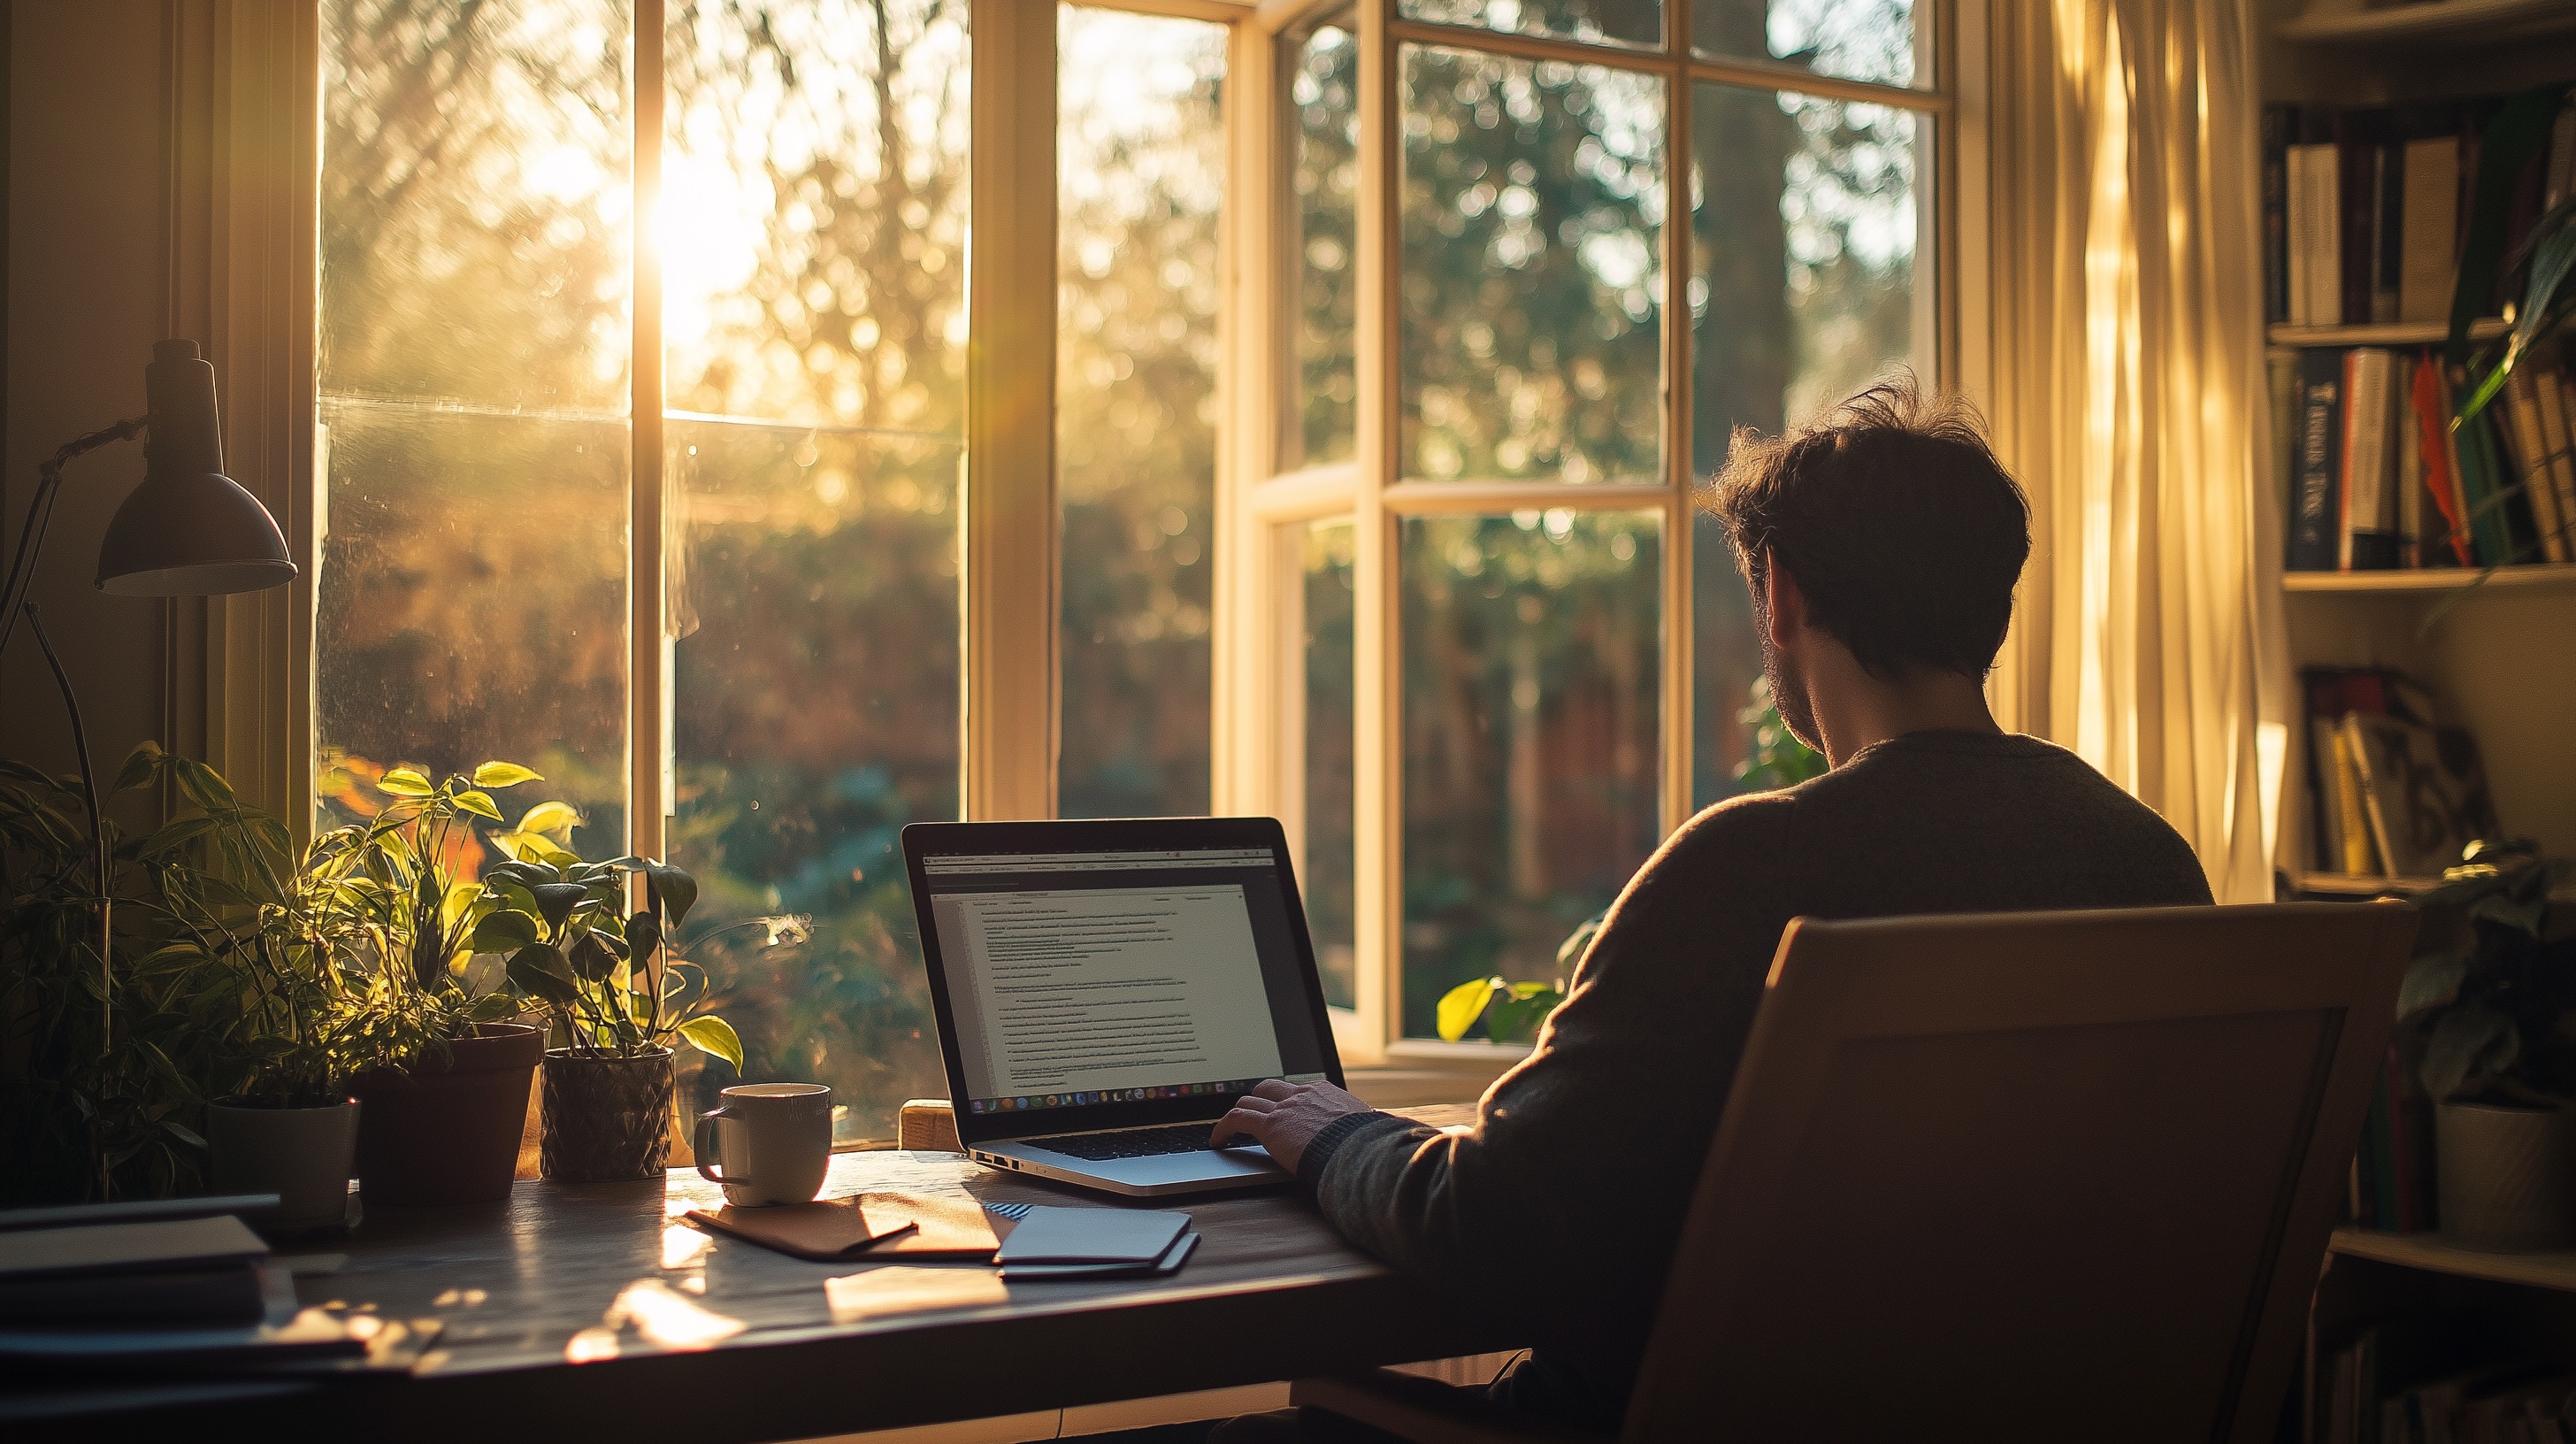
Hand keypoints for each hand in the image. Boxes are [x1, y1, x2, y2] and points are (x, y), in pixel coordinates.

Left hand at [1213, 1078, 1372, 1174]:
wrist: (1359, 1151)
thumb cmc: (1368, 1146)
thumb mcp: (1367, 1129)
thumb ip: (1361, 1129)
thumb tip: (1381, 1136)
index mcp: (1326, 1092)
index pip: (1298, 1089)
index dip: (1286, 1101)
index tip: (1282, 1111)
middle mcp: (1303, 1094)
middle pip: (1269, 1088)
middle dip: (1258, 1101)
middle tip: (1252, 1115)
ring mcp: (1285, 1108)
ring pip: (1249, 1101)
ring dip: (1239, 1114)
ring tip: (1230, 1128)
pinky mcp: (1270, 1125)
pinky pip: (1236, 1119)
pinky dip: (1223, 1127)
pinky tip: (1218, 1140)